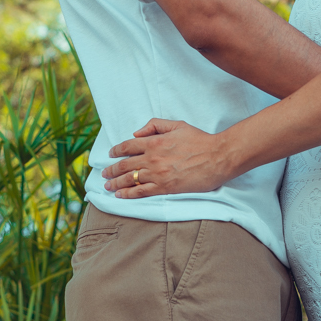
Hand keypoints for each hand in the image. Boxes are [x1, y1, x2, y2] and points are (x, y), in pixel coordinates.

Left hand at [101, 119, 235, 198]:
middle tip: (104, 174)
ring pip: (130, 179)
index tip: (110, 154)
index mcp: (154, 142)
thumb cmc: (199, 140)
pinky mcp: (165, 188)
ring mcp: (157, 174)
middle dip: (112, 170)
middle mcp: (152, 159)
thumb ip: (155, 125)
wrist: (216, 157)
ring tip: (108, 186)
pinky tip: (121, 195)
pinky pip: (142, 192)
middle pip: (125, 165)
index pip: (128, 146)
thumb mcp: (177, 125)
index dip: (117, 151)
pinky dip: (129, 194)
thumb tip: (137, 133)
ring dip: (116, 183)